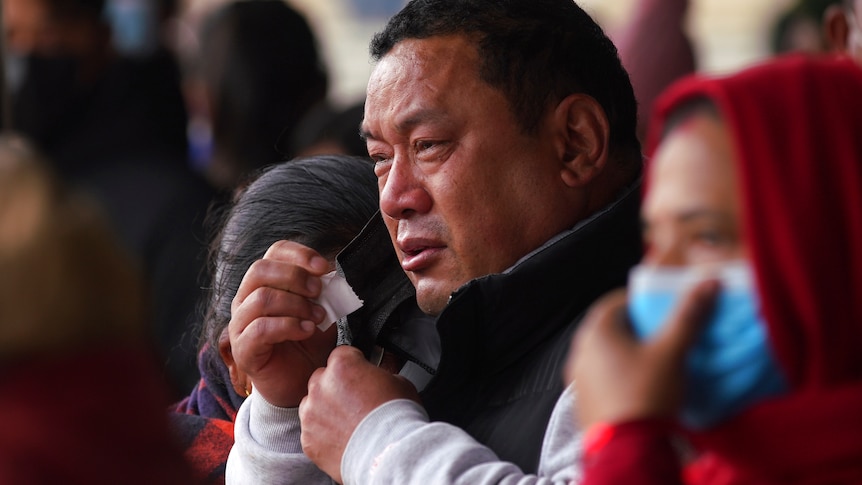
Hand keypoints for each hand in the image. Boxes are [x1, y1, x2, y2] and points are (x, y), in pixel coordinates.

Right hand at [229, 240, 336, 406]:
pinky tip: (307, 330)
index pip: (274, 253)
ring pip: (261, 298)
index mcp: (265, 283)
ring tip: (318, 316)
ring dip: (296, 304)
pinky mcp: (243, 349)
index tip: (325, 268)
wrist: (301, 382)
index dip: (300, 254)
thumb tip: (334, 275)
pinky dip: (289, 326)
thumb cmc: (308, 343)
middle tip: (319, 291)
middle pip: (260, 270)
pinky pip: (260, 328)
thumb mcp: (322, 310)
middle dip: (295, 277)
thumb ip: (326, 292)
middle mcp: (246, 299)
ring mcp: (240, 324)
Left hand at [299, 346, 419, 482]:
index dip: (353, 364)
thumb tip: (377, 379)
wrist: (390, 455)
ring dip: (326, 410)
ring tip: (349, 423)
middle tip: (356, 401)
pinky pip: (312, 431)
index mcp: (343, 366)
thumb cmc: (397, 419)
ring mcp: (311, 414)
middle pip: (323, 379)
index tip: (360, 374)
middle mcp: (321, 386)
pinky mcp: (308, 440)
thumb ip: (379, 375)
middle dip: (336, 387)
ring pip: (312, 405)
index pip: (341, 355)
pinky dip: (324, 434)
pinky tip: (344, 439)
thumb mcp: (399, 382)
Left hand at [566, 280, 718, 428]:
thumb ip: (688, 316)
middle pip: (612, 328)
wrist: (628, 451)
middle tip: (667, 335)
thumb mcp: (672, 352)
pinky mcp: (583, 402)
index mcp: (595, 330)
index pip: (617, 301)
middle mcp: (579, 350)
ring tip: (659, 363)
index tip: (667, 309)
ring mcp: (577, 378)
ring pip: (607, 355)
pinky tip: (644, 387)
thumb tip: (708, 283)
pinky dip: (622, 376)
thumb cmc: (646, 393)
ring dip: (630, 354)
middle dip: (640, 329)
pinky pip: (604, 378)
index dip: (644, 302)